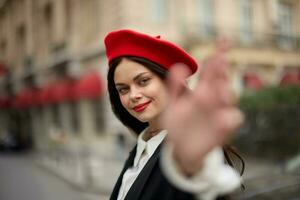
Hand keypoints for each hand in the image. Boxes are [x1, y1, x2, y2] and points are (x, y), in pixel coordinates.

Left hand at [162, 38, 243, 175]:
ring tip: (216, 87)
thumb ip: (175, 87)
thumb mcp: (173, 105)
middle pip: (223, 80)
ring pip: (230, 96)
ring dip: (225, 89)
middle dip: (221, 70)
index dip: (218, 56)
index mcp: (201, 92)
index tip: (222, 41)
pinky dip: (230, 117)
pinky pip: (233, 119)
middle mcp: (213, 100)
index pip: (212, 71)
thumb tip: (180, 66)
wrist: (180, 150)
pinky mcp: (223, 129)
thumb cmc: (178, 126)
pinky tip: (223, 116)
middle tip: (218, 61)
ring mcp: (219, 113)